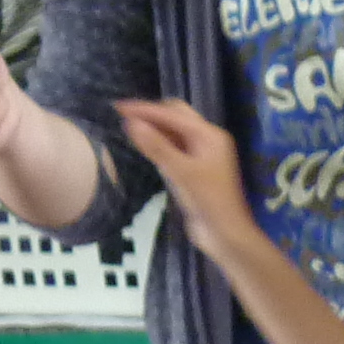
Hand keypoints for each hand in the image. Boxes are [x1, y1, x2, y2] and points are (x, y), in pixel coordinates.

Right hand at [112, 96, 253, 254]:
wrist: (225, 236)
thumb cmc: (209, 203)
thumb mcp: (182, 173)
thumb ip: (157, 148)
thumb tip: (131, 124)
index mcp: (210, 135)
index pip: (172, 114)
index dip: (145, 109)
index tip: (118, 107)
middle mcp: (207, 140)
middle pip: (174, 117)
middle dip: (150, 115)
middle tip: (123, 116)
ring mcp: (201, 155)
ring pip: (173, 133)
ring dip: (153, 129)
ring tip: (127, 128)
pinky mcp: (193, 170)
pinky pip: (173, 149)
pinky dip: (158, 145)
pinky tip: (143, 146)